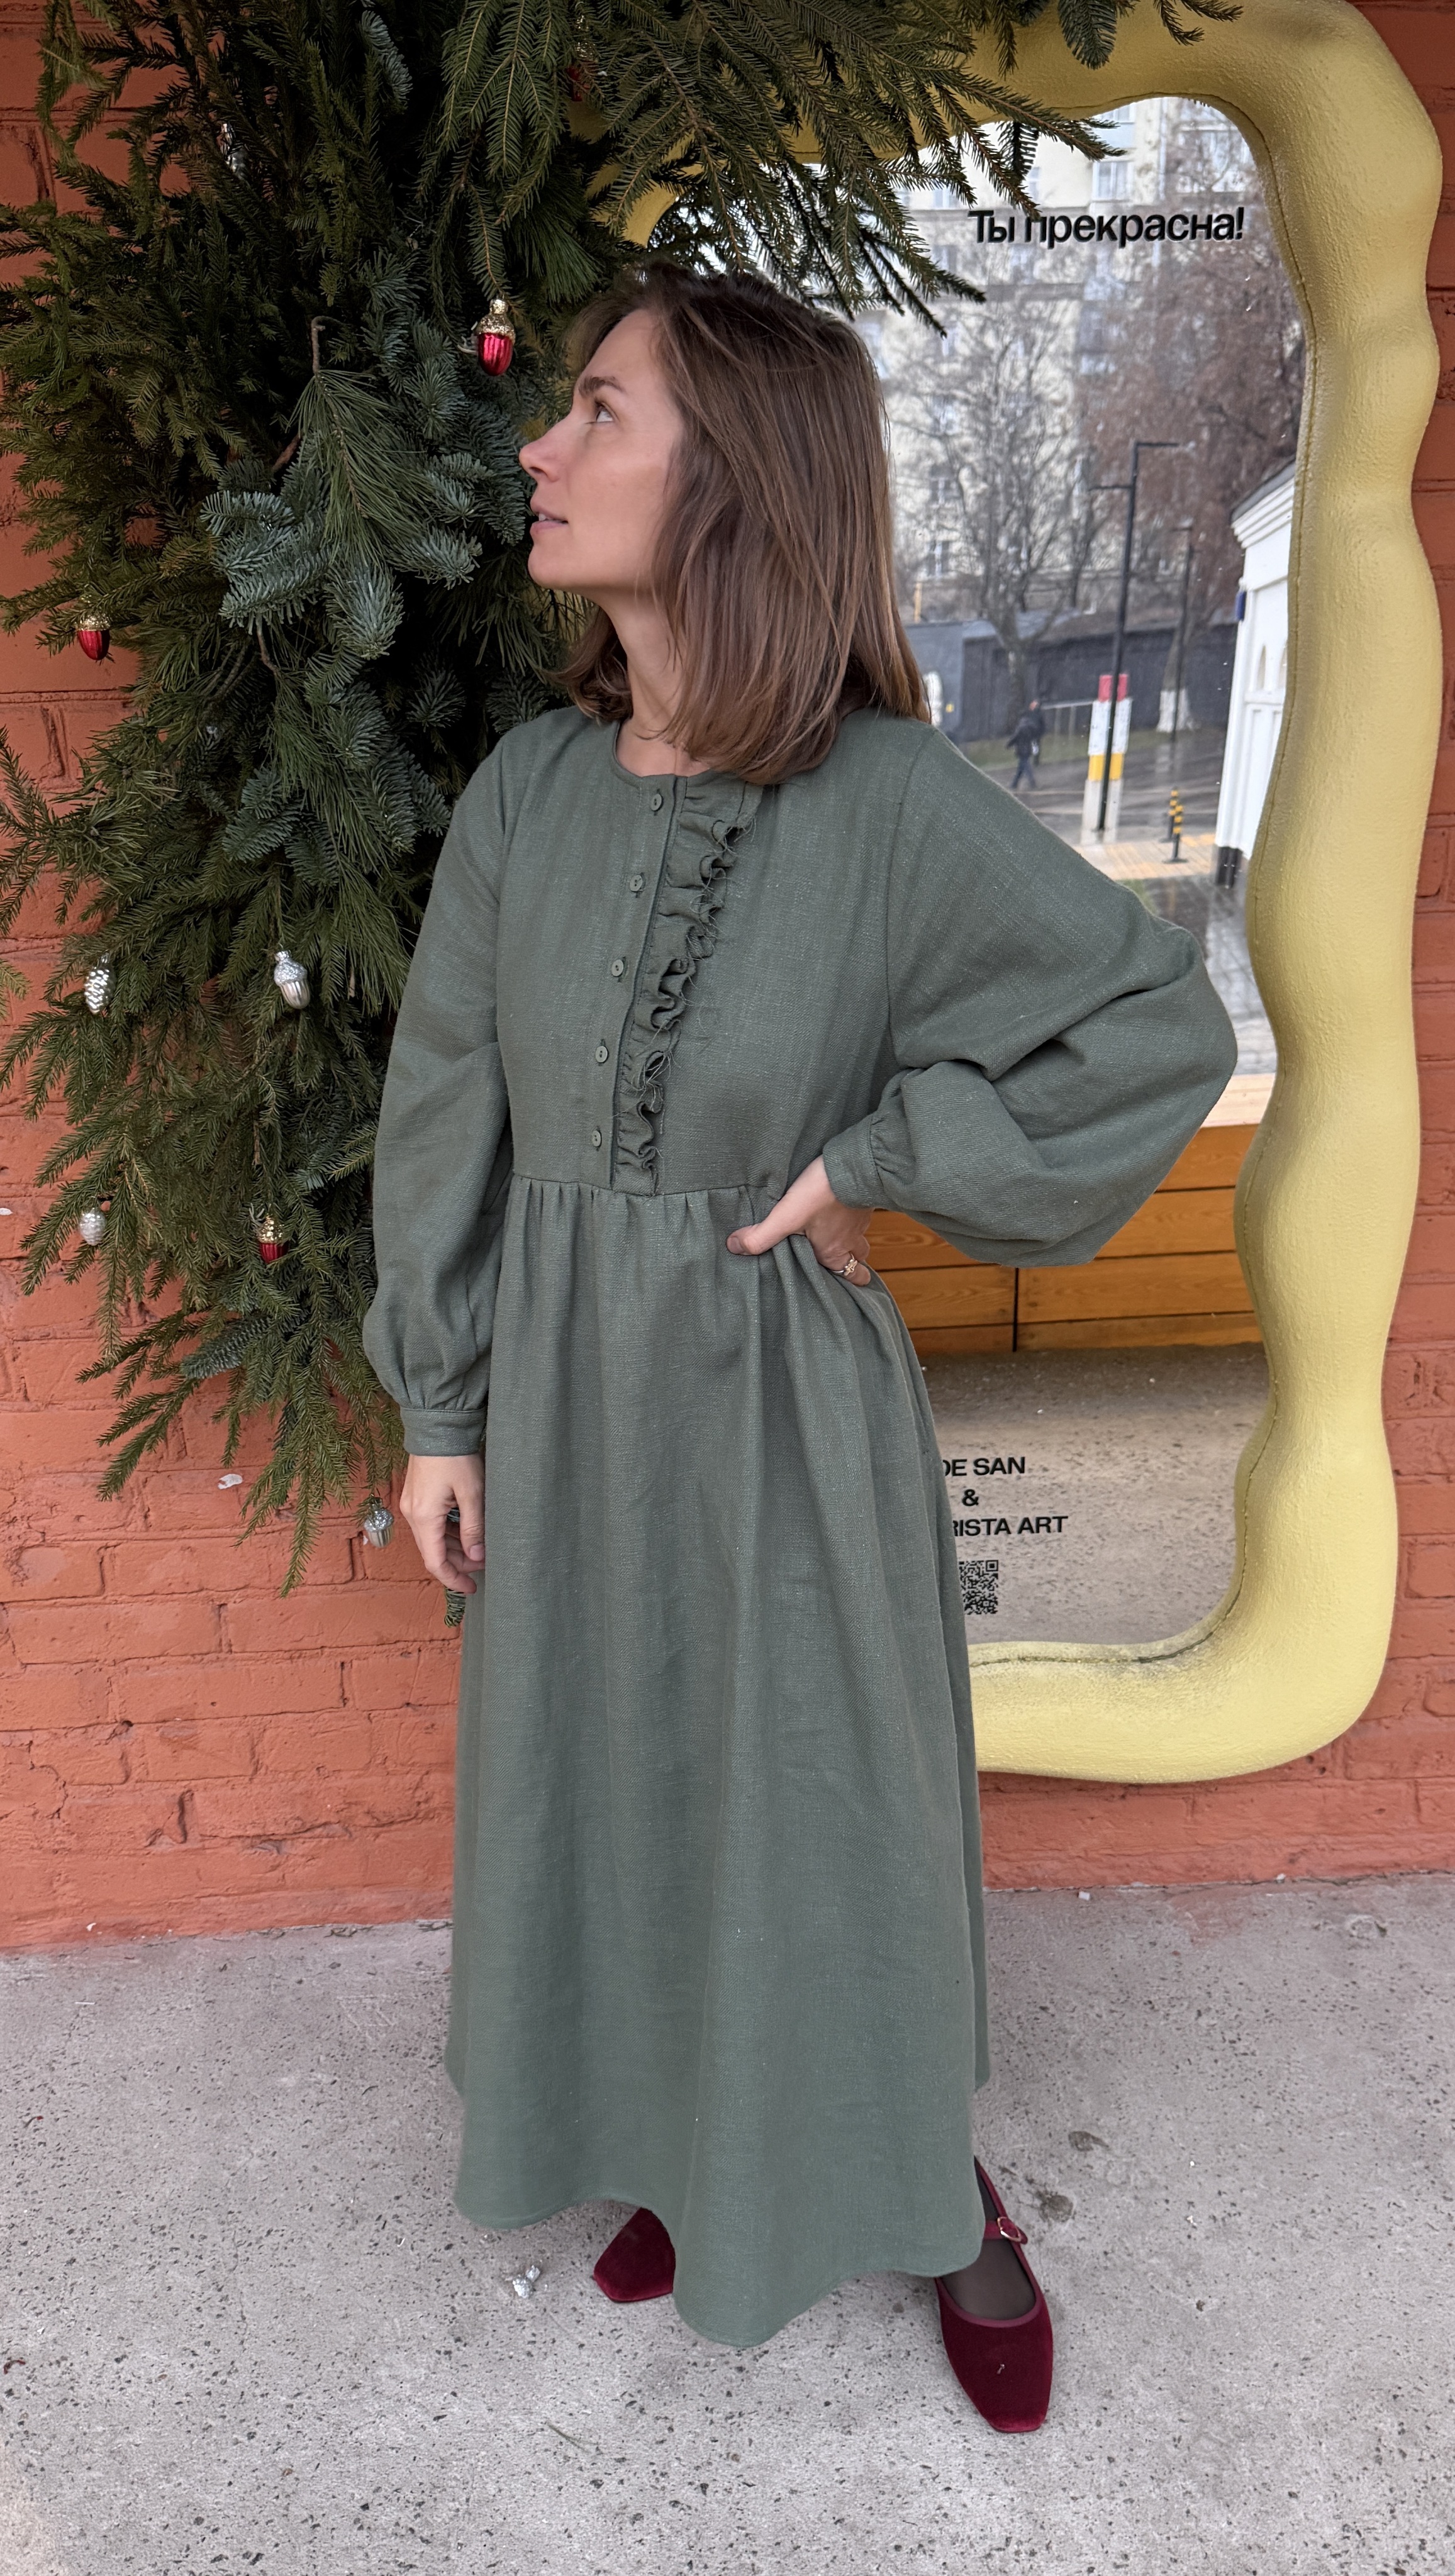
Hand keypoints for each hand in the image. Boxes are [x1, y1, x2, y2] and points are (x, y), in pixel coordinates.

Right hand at [400, 1452, 485, 1594]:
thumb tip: (477, 1556)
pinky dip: (448, 1532)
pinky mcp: (417, 1496)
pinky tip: (466, 1531)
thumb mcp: (472, 1493)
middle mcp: (412, 1514)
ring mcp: (413, 1505)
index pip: (435, 1562)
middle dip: (459, 1562)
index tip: (471, 1588)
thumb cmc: (456, 1456)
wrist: (437, 1425)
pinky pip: (431, 1523)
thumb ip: (474, 1527)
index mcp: (424, 1518)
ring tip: (480, 1548)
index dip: (454, 1579)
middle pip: (434, 1551)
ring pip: (433, 1538)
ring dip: (455, 1547)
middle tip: (485, 1563)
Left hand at [726, 1155, 872, 1279]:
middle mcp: (850, 1238)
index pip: (850, 1275)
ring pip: (860, 1236)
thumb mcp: (786, 1217)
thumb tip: (735, 1247)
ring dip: (851, 1238)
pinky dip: (851, 1215)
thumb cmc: (822, 1195)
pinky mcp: (861, 1199)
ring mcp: (859, 1219)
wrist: (851, 1165)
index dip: (850, 1281)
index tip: (846, 1285)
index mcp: (833, 1251)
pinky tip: (838, 1206)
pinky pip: (860, 1214)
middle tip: (844, 1262)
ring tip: (838, 1234)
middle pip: (858, 1258)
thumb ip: (761, 1235)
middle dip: (852, 1262)